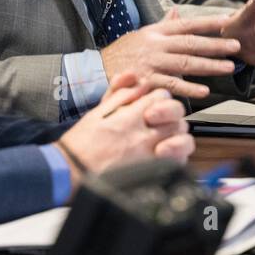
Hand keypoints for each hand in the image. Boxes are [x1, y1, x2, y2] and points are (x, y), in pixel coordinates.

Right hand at [57, 72, 193, 186]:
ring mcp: (150, 156)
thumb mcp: (96, 111)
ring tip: (164, 139)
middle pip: (178, 116)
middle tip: (159, 123)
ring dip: (177, 136)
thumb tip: (138, 81)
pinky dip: (177, 157)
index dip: (159, 100)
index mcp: (130, 117)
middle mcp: (144, 135)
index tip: (152, 107)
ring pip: (183, 138)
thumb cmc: (80, 145)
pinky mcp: (153, 174)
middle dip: (171, 117)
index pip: (163, 96)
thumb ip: (120, 94)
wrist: (71, 174)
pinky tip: (165, 155)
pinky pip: (179, 162)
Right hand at [100, 12, 239, 99]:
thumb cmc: (122, 53)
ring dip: (209, 65)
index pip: (187, 25)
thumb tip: (178, 11)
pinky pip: (171, 85)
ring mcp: (152, 63)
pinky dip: (188, 88)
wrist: (96, 70)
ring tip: (228, 67)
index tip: (227, 22)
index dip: (208, 23)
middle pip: (191, 43)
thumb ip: (163, 25)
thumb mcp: (141, 34)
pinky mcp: (147, 82)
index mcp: (156, 32)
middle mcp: (156, 45)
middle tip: (235, 46)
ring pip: (185, 63)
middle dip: (215, 44)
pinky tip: (204, 91)